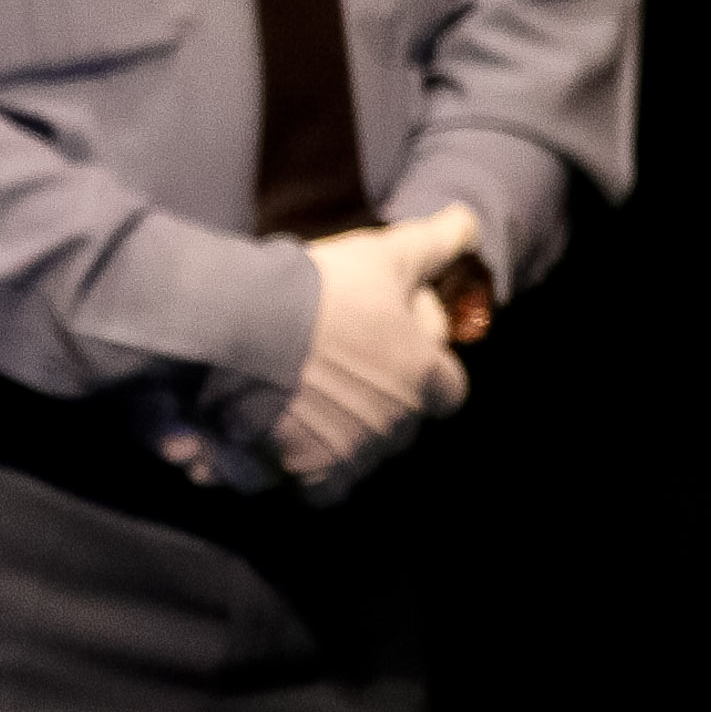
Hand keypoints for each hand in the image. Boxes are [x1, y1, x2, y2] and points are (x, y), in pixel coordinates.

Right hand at [273, 203, 477, 504]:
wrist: (241, 329)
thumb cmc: (319, 290)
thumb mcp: (385, 254)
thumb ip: (436, 244)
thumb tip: (470, 221)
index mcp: (422, 376)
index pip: (449, 391)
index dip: (427, 374)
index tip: (396, 358)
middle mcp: (394, 423)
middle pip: (402, 427)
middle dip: (381, 408)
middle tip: (342, 377)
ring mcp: (350, 453)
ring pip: (361, 458)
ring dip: (344, 440)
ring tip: (307, 409)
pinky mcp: (304, 474)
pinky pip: (321, 490)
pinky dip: (308, 473)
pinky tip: (286, 445)